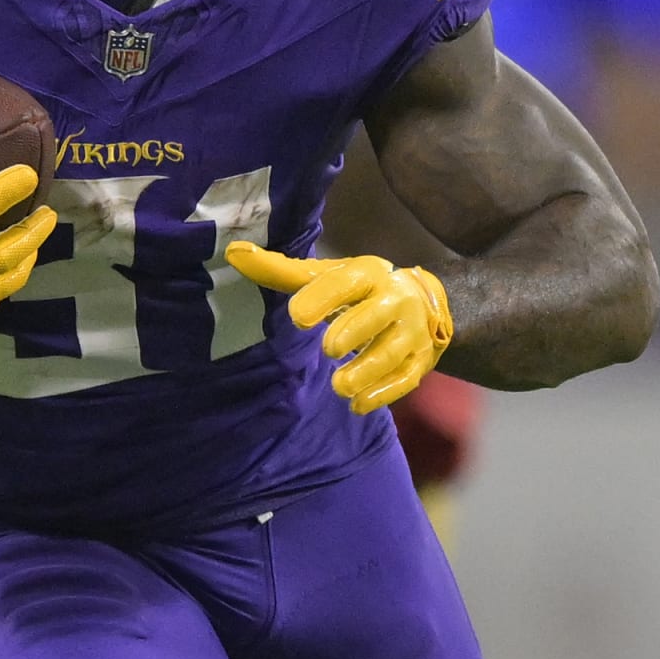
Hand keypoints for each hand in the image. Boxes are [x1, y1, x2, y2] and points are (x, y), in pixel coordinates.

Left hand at [225, 242, 451, 412]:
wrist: (425, 300)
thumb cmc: (362, 290)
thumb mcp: (327, 276)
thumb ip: (281, 271)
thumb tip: (234, 253)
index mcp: (368, 275)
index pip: (346, 282)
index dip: (323, 297)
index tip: (297, 316)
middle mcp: (395, 300)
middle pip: (375, 316)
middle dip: (352, 332)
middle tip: (329, 349)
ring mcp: (412, 332)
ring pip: (391, 353)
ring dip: (366, 371)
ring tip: (339, 386)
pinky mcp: (421, 360)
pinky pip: (405, 379)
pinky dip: (382, 394)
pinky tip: (358, 405)